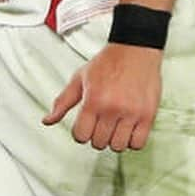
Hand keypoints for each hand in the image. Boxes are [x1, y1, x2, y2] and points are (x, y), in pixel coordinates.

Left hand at [42, 44, 161, 151]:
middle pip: (99, 143)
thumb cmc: (106, 63)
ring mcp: (131, 113)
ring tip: (115, 123)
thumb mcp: (80, 78)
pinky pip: (137, 144)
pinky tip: (128, 126)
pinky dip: (132, 140)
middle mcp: (112, 108)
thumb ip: (62, 102)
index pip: (80, 136)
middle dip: (97, 134)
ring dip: (114, 138)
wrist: (135, 48)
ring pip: (118, 146)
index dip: (81, 132)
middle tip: (102, 120)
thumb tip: (47, 121)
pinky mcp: (148, 116)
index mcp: (93, 99)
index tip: (86, 123)